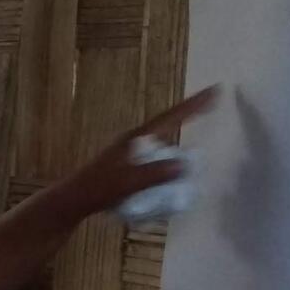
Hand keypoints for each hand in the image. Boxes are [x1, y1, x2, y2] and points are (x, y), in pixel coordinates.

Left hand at [50, 87, 218, 219]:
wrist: (75, 199)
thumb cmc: (99, 189)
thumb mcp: (127, 183)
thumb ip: (154, 174)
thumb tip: (183, 163)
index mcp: (137, 138)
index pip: (170, 117)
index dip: (193, 105)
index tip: (213, 91)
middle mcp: (137, 140)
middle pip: (169, 121)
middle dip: (190, 112)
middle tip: (213, 101)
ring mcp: (134, 150)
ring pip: (164, 137)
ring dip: (181, 130)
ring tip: (200, 126)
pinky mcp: (132, 162)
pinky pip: (158, 153)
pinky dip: (171, 153)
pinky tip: (178, 164)